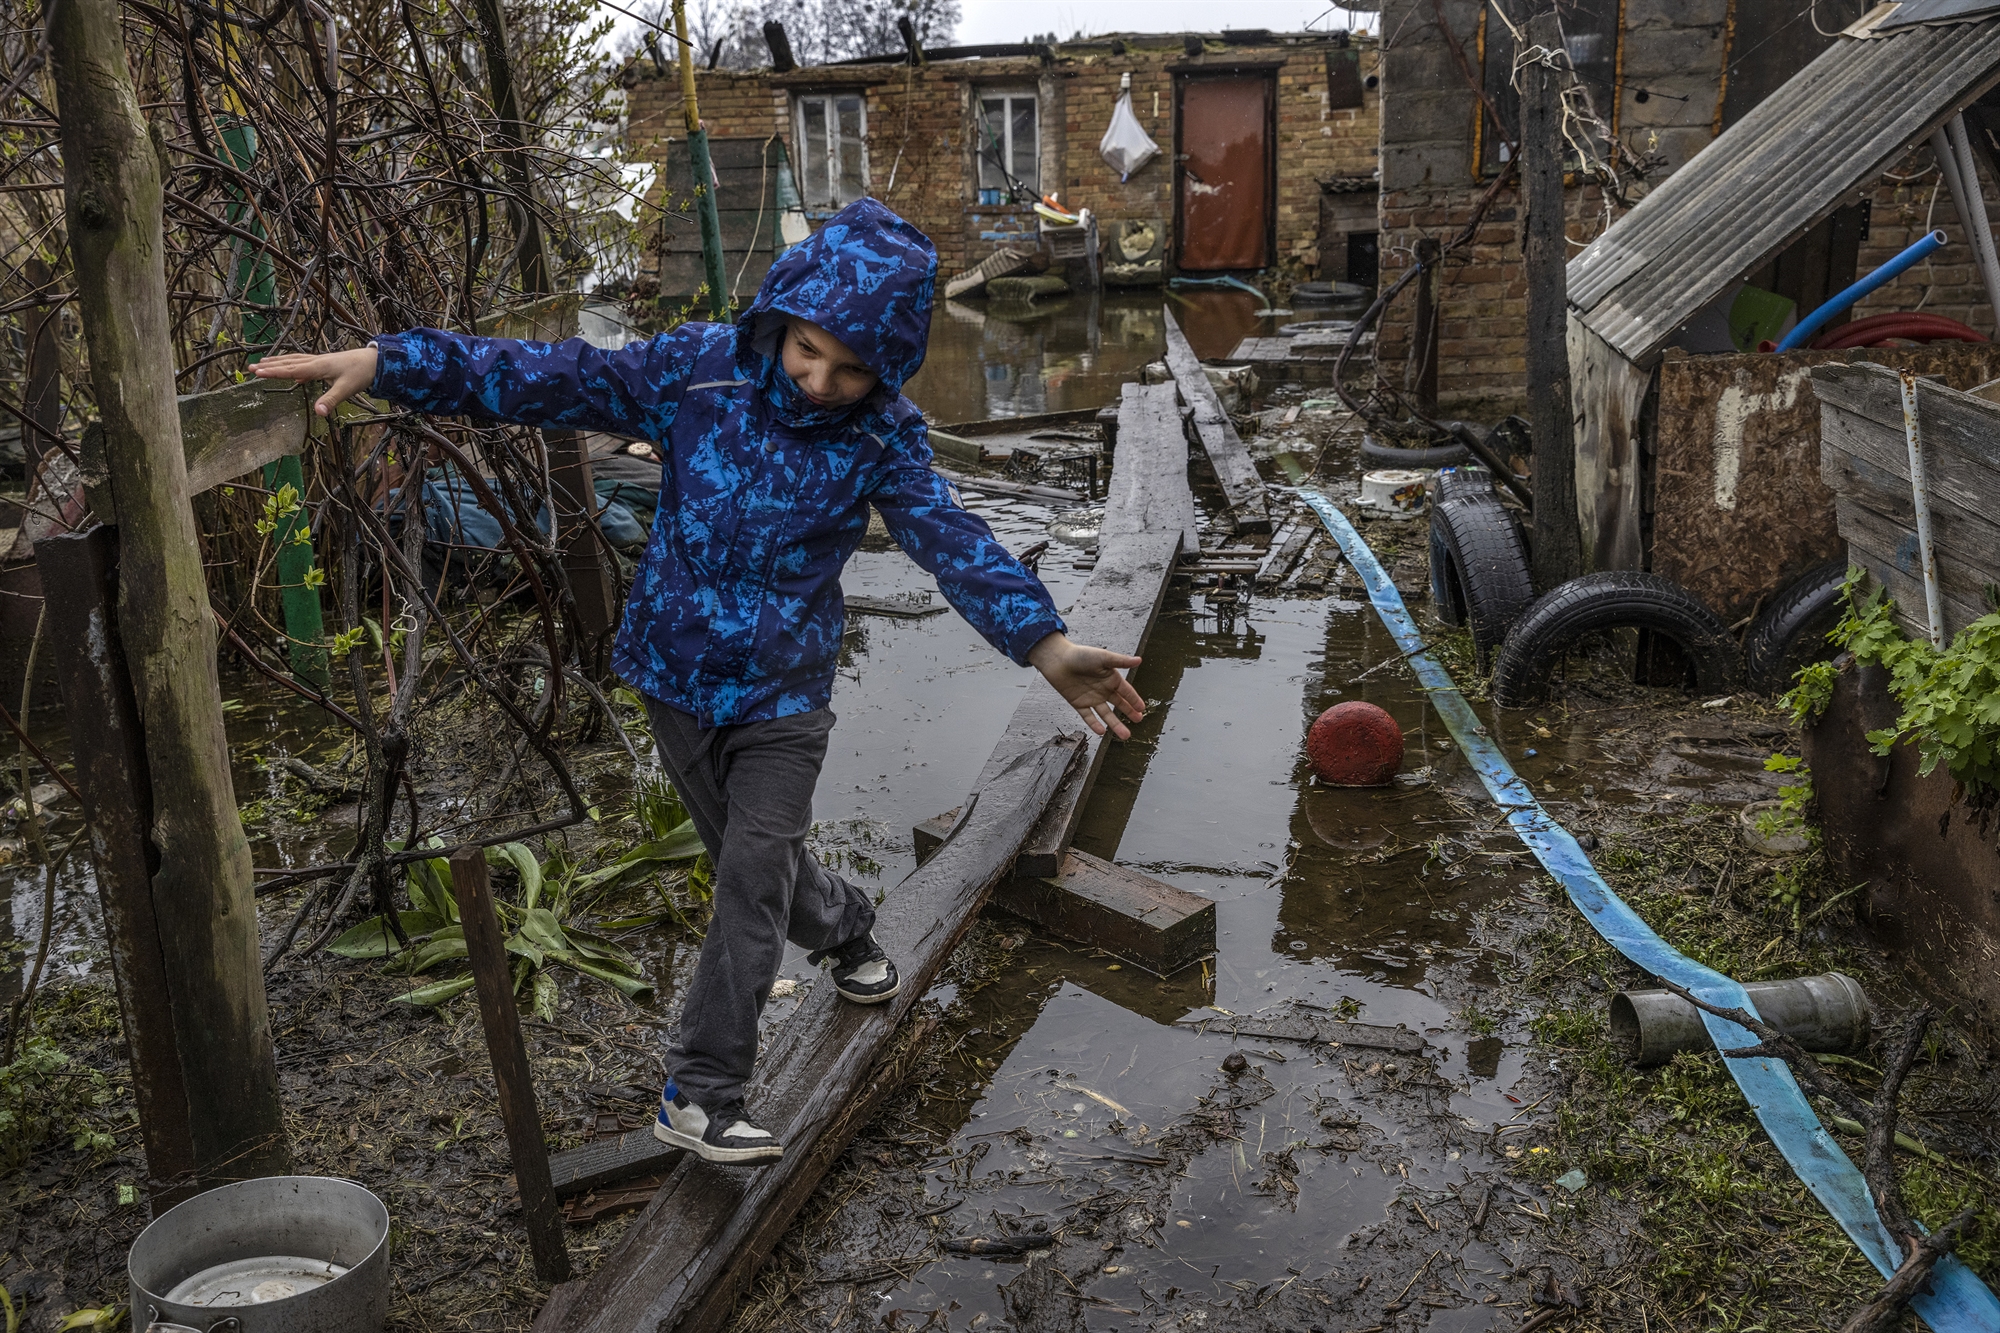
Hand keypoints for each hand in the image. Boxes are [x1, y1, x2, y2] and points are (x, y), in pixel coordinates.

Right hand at [252, 346, 378, 417]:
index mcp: (318, 367)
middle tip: (251, 368)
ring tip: (263, 363)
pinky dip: (292, 365)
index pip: (291, 370)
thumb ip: (331, 400)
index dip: (273, 372)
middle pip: (288, 363)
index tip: (257, 372)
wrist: (376, 361)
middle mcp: (316, 361)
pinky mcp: (325, 363)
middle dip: (269, 366)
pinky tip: (291, 372)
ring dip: (278, 363)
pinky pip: (303, 363)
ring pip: (294, 360)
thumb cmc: (361, 373)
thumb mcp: (346, 389)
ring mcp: (320, 361)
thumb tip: (318, 412)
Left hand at [1027, 631, 1144, 739]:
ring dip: (1115, 724)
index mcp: (1111, 678)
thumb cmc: (1080, 654)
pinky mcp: (1079, 704)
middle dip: (1129, 713)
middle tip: (1138, 721)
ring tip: (1125, 735)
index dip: (1134, 700)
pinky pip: (1089, 717)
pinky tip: (1102, 731)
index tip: (1142, 709)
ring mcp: (1091, 698)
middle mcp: (1103, 689)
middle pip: (1119, 704)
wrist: (1057, 660)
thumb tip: (1139, 660)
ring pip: (1106, 714)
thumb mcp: (1103, 657)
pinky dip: (1094, 724)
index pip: (1126, 691)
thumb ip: (1121, 661)